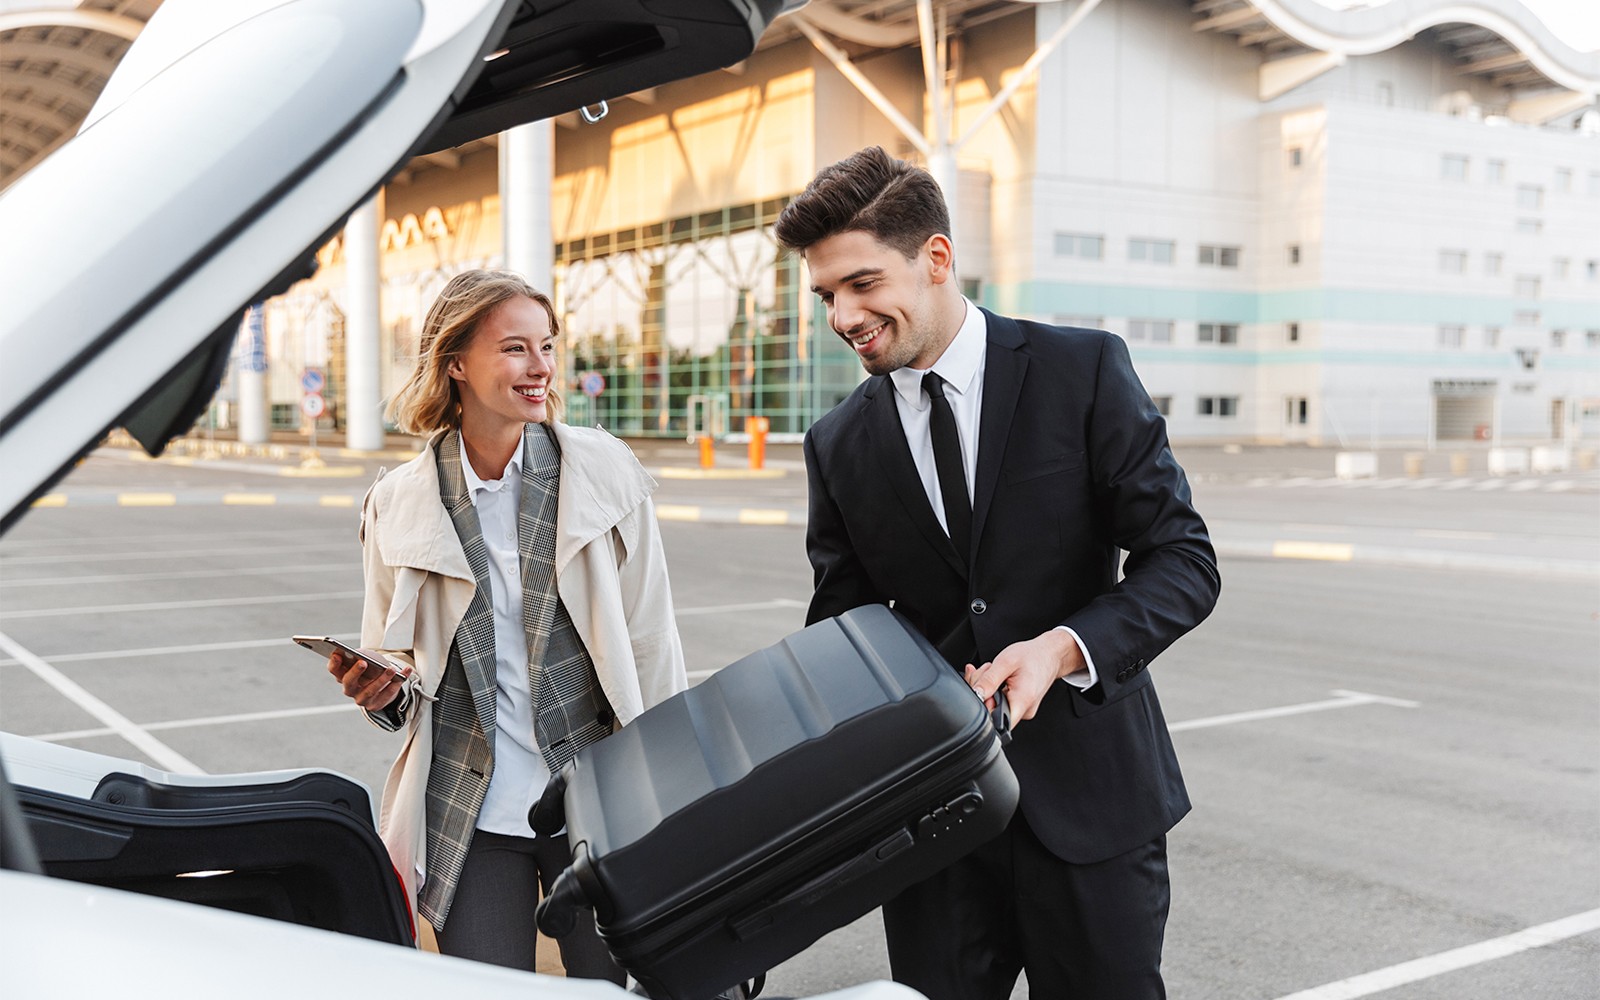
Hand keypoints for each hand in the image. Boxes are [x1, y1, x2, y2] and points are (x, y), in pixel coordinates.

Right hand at [328, 649, 408, 710]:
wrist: (382, 686)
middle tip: (363, 662)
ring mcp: (362, 699)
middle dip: (355, 672)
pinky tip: (405, 673)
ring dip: (381, 679)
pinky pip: (387, 695)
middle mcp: (350, 689)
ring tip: (391, 669)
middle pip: (348, 682)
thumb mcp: (366, 660)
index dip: (334, 663)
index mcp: (343, 675)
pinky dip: (397, 684)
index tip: (338, 654)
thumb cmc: (371, 669)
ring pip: (370, 691)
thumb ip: (363, 657)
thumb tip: (364, 656)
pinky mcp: (375, 705)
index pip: (334, 670)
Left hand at [964, 629, 1084, 728]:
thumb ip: (989, 680)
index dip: (983, 708)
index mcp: (1022, 700)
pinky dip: (994, 689)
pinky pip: (1001, 702)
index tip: (983, 690)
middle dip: (982, 691)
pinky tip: (997, 678)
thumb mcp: (1005, 662)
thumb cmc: (1032, 656)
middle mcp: (1024, 710)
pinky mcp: (1020, 706)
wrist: (1050, 655)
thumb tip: (975, 694)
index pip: (996, 722)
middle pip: (992, 712)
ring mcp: (1023, 710)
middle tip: (987, 672)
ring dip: (988, 688)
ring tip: (995, 672)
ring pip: (994, 706)